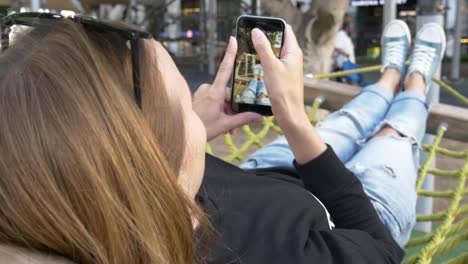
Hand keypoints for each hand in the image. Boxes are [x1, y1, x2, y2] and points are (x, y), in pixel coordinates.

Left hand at [193, 37, 261, 140]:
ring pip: (221, 99)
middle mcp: (208, 89)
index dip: (230, 54)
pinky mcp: (199, 97)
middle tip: (235, 126)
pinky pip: (213, 101)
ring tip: (228, 128)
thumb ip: (243, 119)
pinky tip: (219, 123)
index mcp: (215, 93)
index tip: (233, 40)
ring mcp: (202, 92)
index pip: (225, 69)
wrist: (182, 134)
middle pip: (228, 93)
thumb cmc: (202, 129)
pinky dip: (218, 111)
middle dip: (233, 108)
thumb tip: (259, 116)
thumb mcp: (225, 125)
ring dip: (226, 112)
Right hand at [251, 25, 326, 162]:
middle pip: (279, 41)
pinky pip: (274, 64)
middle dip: (266, 38)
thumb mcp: (270, 66)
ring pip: (275, 53)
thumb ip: (263, 48)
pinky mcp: (284, 77)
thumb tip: (256, 31)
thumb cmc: (283, 91)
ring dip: (264, 51)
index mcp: (293, 52)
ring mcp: (289, 68)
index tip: (258, 26)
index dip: (273, 26)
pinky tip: (255, 66)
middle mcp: (293, 58)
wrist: (289, 114)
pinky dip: (265, 62)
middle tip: (250, 38)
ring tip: (249, 50)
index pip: (285, 30)